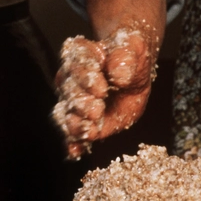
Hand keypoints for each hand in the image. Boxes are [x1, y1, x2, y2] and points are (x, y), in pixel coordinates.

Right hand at [52, 0, 165, 159]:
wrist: (133, 72)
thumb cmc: (130, 55)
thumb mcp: (133, 48)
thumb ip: (124, 57)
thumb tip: (119, 74)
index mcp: (80, 54)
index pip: (77, 64)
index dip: (86, 77)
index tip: (101, 88)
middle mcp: (70, 78)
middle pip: (70, 92)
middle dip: (82, 104)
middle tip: (97, 110)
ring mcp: (74, 101)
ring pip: (67, 114)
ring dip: (76, 124)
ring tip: (89, 130)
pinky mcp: (83, 121)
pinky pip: (74, 134)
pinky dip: (74, 144)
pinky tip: (76, 151)